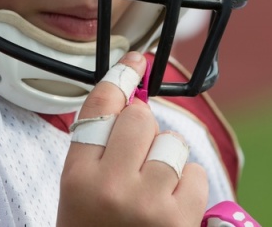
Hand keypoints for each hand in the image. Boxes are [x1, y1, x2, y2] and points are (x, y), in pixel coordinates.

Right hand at [57, 52, 207, 226]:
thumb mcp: (80, 195)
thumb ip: (99, 149)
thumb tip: (135, 99)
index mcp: (77, 179)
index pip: (99, 109)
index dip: (120, 78)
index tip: (135, 61)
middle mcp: (110, 187)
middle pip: (139, 118)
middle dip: (144, 131)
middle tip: (137, 161)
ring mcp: (147, 203)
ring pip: (171, 142)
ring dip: (168, 160)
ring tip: (153, 191)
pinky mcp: (181, 219)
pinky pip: (194, 171)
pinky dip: (188, 185)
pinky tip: (171, 207)